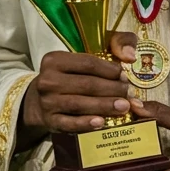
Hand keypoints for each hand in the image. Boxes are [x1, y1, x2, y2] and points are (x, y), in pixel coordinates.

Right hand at [17, 32, 137, 151]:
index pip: (87, 63)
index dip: (110, 70)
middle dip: (112, 89)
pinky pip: (70, 123)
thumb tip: (130, 55)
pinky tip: (102, 122)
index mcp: (54, 60)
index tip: (124, 75)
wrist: (39, 101)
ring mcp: (47, 101)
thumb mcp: (79, 58)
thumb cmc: (67, 77)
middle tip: (128, 93)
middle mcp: (48, 80)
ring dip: (105, 106)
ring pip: (80, 104)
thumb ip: (110, 47)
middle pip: (87, 84)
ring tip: (124, 107)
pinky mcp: (50, 120)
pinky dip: (86, 123)